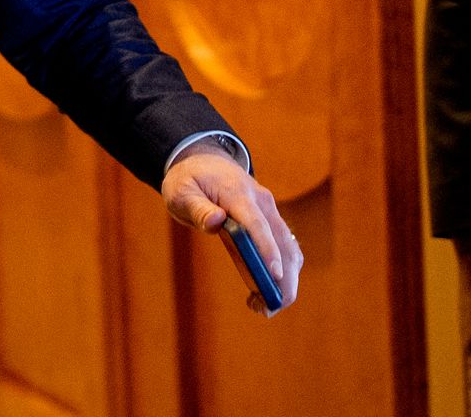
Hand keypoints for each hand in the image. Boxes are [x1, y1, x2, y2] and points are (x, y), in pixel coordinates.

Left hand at [161, 141, 301, 313]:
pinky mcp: (271, 220)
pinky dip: (283, 271)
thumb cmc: (190, 180)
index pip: (257, 224)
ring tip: (263, 306)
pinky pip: (284, 247)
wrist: (205, 160)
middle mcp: (262, 201)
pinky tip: (265, 290)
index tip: (274, 277)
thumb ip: (197, 208)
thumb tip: (216, 222)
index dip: (267, 250)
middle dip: (283, 278)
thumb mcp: (182, 193)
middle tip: (267, 309)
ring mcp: (269, 210)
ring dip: (285, 279)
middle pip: (282, 240)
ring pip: (289, 247)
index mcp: (238, 194)